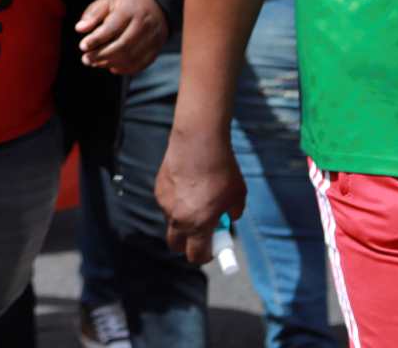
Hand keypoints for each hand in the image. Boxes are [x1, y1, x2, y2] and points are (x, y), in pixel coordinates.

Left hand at [76, 0, 166, 74]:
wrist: (154, 0)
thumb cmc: (124, 0)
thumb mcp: (107, 0)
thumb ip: (93, 14)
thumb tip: (79, 29)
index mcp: (130, 9)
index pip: (112, 28)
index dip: (96, 39)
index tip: (82, 46)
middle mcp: (144, 24)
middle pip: (123, 45)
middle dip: (102, 55)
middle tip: (86, 59)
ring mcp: (153, 37)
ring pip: (132, 57)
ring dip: (111, 63)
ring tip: (95, 63)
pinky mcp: (157, 47)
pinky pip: (141, 63)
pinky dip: (124, 68)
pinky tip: (111, 66)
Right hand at [156, 129, 245, 264]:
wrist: (199, 140)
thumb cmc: (222, 168)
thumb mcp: (238, 194)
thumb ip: (233, 213)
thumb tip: (227, 217)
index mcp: (200, 224)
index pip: (196, 255)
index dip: (205, 256)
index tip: (212, 249)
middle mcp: (179, 217)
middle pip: (176, 245)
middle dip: (187, 244)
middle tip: (201, 232)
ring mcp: (166, 203)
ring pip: (172, 221)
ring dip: (183, 218)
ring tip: (197, 195)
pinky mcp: (159, 188)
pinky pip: (167, 203)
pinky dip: (176, 200)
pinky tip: (187, 183)